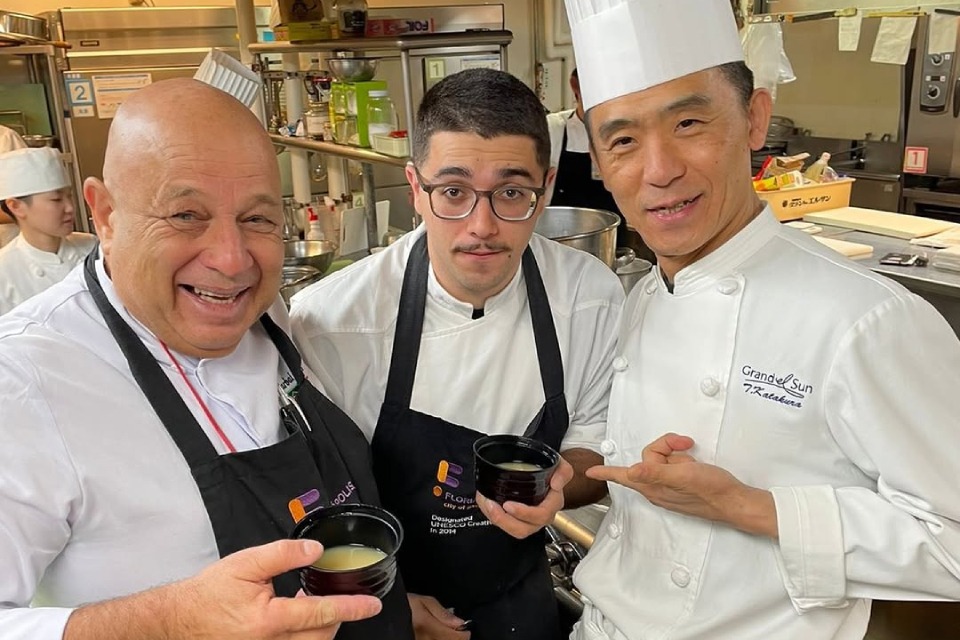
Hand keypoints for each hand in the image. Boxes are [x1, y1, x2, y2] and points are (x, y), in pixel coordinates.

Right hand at [174, 539, 382, 638]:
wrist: (178, 622)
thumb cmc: (209, 593)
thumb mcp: (245, 563)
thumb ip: (283, 554)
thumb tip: (315, 551)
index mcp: (268, 620)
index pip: (320, 613)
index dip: (350, 607)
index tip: (371, 604)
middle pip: (320, 638)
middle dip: (337, 620)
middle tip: (343, 601)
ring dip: (321, 630)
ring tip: (318, 609)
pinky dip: (303, 638)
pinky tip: (298, 622)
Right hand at [408, 594, 469, 639]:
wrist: (387, 612)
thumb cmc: (404, 604)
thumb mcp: (424, 601)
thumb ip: (443, 613)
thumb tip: (460, 623)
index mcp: (428, 627)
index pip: (458, 639)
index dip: (464, 632)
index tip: (462, 627)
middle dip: (456, 637)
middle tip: (453, 629)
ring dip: (447, 639)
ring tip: (442, 631)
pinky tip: (435, 636)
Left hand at [476, 457, 573, 538]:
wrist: (547, 474)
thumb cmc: (552, 471)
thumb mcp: (560, 465)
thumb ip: (563, 472)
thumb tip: (556, 484)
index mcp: (552, 505)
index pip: (541, 515)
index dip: (524, 513)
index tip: (508, 505)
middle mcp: (541, 516)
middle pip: (524, 529)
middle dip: (505, 521)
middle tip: (493, 506)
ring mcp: (529, 520)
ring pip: (514, 530)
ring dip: (497, 519)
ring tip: (488, 504)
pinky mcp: (517, 518)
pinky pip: (506, 524)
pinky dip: (493, 515)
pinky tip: (487, 503)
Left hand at [586, 433, 776, 537]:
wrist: (735, 501)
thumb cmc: (712, 490)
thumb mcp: (683, 477)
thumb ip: (656, 473)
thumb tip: (631, 471)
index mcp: (654, 487)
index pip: (624, 477)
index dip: (606, 472)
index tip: (590, 472)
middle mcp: (657, 488)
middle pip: (648, 458)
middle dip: (665, 447)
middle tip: (685, 446)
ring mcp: (669, 487)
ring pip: (662, 460)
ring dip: (676, 454)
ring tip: (692, 460)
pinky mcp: (681, 485)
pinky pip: (674, 465)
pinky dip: (682, 459)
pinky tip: (693, 463)